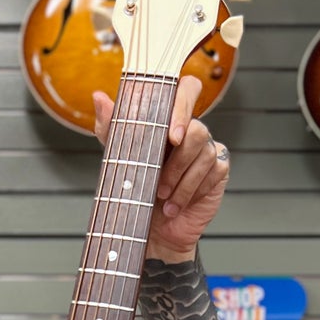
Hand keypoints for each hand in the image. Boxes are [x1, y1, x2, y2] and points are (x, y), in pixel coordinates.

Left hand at [92, 73, 228, 263]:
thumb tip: (100, 97)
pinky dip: (191, 191)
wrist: (150, 230)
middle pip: (197, 129)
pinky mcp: (219, 169)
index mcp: (169, 119)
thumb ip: (110, 126)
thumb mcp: (117, 156)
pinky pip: (213, 171)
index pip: (188, 89)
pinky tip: (176, 204)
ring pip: (203, 154)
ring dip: (180, 180)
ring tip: (163, 197)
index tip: (172, 135)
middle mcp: (191, 130)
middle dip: (176, 161)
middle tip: (158, 184)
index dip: (184, 106)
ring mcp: (208, 149)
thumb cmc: (136, 190)